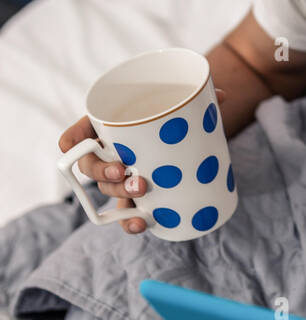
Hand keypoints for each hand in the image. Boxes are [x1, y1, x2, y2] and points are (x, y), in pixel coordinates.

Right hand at [57, 88, 226, 234]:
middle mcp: (109, 153)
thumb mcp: (180, 104)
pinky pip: (126, 212)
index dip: (72, 140)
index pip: (79, 133)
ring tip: (141, 191)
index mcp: (108, 126)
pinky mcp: (136, 196)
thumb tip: (219, 96)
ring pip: (107, 189)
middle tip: (124, 170)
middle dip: (102, 171)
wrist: (185, 136)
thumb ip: (194, 98)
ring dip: (119, 193)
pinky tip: (142, 223)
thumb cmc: (172, 114)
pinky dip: (130, 221)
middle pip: (89, 166)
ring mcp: (121, 176)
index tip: (75, 144)